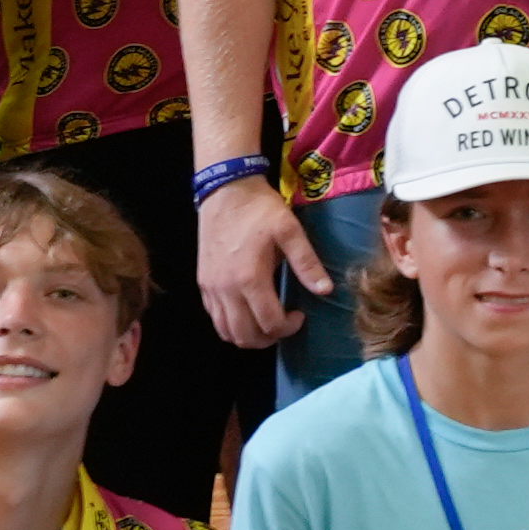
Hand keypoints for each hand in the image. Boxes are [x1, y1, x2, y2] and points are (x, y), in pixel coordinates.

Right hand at [199, 174, 317, 352]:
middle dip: (269, 338)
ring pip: (226, 331)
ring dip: (248, 335)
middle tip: (284, 324)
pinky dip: (231, 324)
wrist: (225, 190)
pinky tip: (248, 311)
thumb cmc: (259, 209)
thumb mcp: (290, 230)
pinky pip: (214, 317)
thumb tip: (325, 290)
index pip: (269, 323)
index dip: (288, 327)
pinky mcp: (203, 283)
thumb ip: (307, 263)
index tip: (300, 314)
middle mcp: (225, 289)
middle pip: (245, 336)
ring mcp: (210, 288)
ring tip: (267, 322)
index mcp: (249, 278)